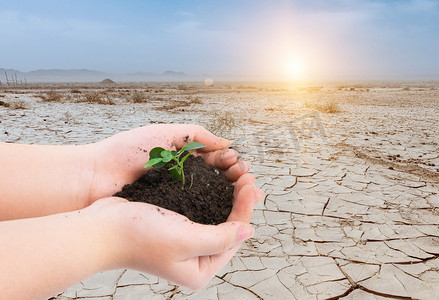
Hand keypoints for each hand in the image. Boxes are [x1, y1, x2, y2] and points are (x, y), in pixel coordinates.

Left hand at [87, 124, 247, 203]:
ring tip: (243, 192)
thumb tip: (228, 143)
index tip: (241, 166)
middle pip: (217, 179)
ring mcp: (176, 197)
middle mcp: (182, 178)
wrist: (93, 177)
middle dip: (234, 179)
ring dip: (228, 195)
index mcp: (183, 157)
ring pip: (209, 196)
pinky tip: (224, 211)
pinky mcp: (168, 213)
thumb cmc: (126, 152)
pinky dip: (211, 210)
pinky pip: (194, 212)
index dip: (230, 163)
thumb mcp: (164, 133)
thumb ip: (197, 135)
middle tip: (247, 180)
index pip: (215, 160)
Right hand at [90, 172, 262, 289]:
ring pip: (216, 215)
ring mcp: (185, 243)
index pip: (234, 237)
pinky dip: (212, 194)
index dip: (245, 210)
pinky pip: (201, 208)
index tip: (253, 185)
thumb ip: (221, 238)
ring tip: (239, 175)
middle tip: (249, 176)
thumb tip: (250, 231)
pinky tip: (219, 179)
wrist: (101, 228)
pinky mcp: (176, 226)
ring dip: (228, 195)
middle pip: (228, 227)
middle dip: (240, 201)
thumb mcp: (186, 240)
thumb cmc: (140, 236)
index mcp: (200, 269)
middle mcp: (195, 259)